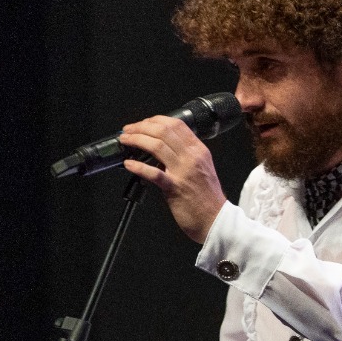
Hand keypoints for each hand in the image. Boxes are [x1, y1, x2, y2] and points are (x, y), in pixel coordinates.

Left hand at [118, 115, 227, 243]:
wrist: (216, 220)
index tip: (142, 124)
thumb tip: (161, 147)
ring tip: (125, 141)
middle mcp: (193, 158)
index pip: (176, 124)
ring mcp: (184, 172)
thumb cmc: (207, 198)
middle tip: (128, 131)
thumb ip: (185, 156)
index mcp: (199, 151)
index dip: (154, 120)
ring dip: (136, 140)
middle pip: (164, 131)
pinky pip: (153, 173)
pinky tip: (128, 164)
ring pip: (157, 146)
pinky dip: (138, 167)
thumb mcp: (201, 168)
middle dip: (140, 127)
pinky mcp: (175, 188)